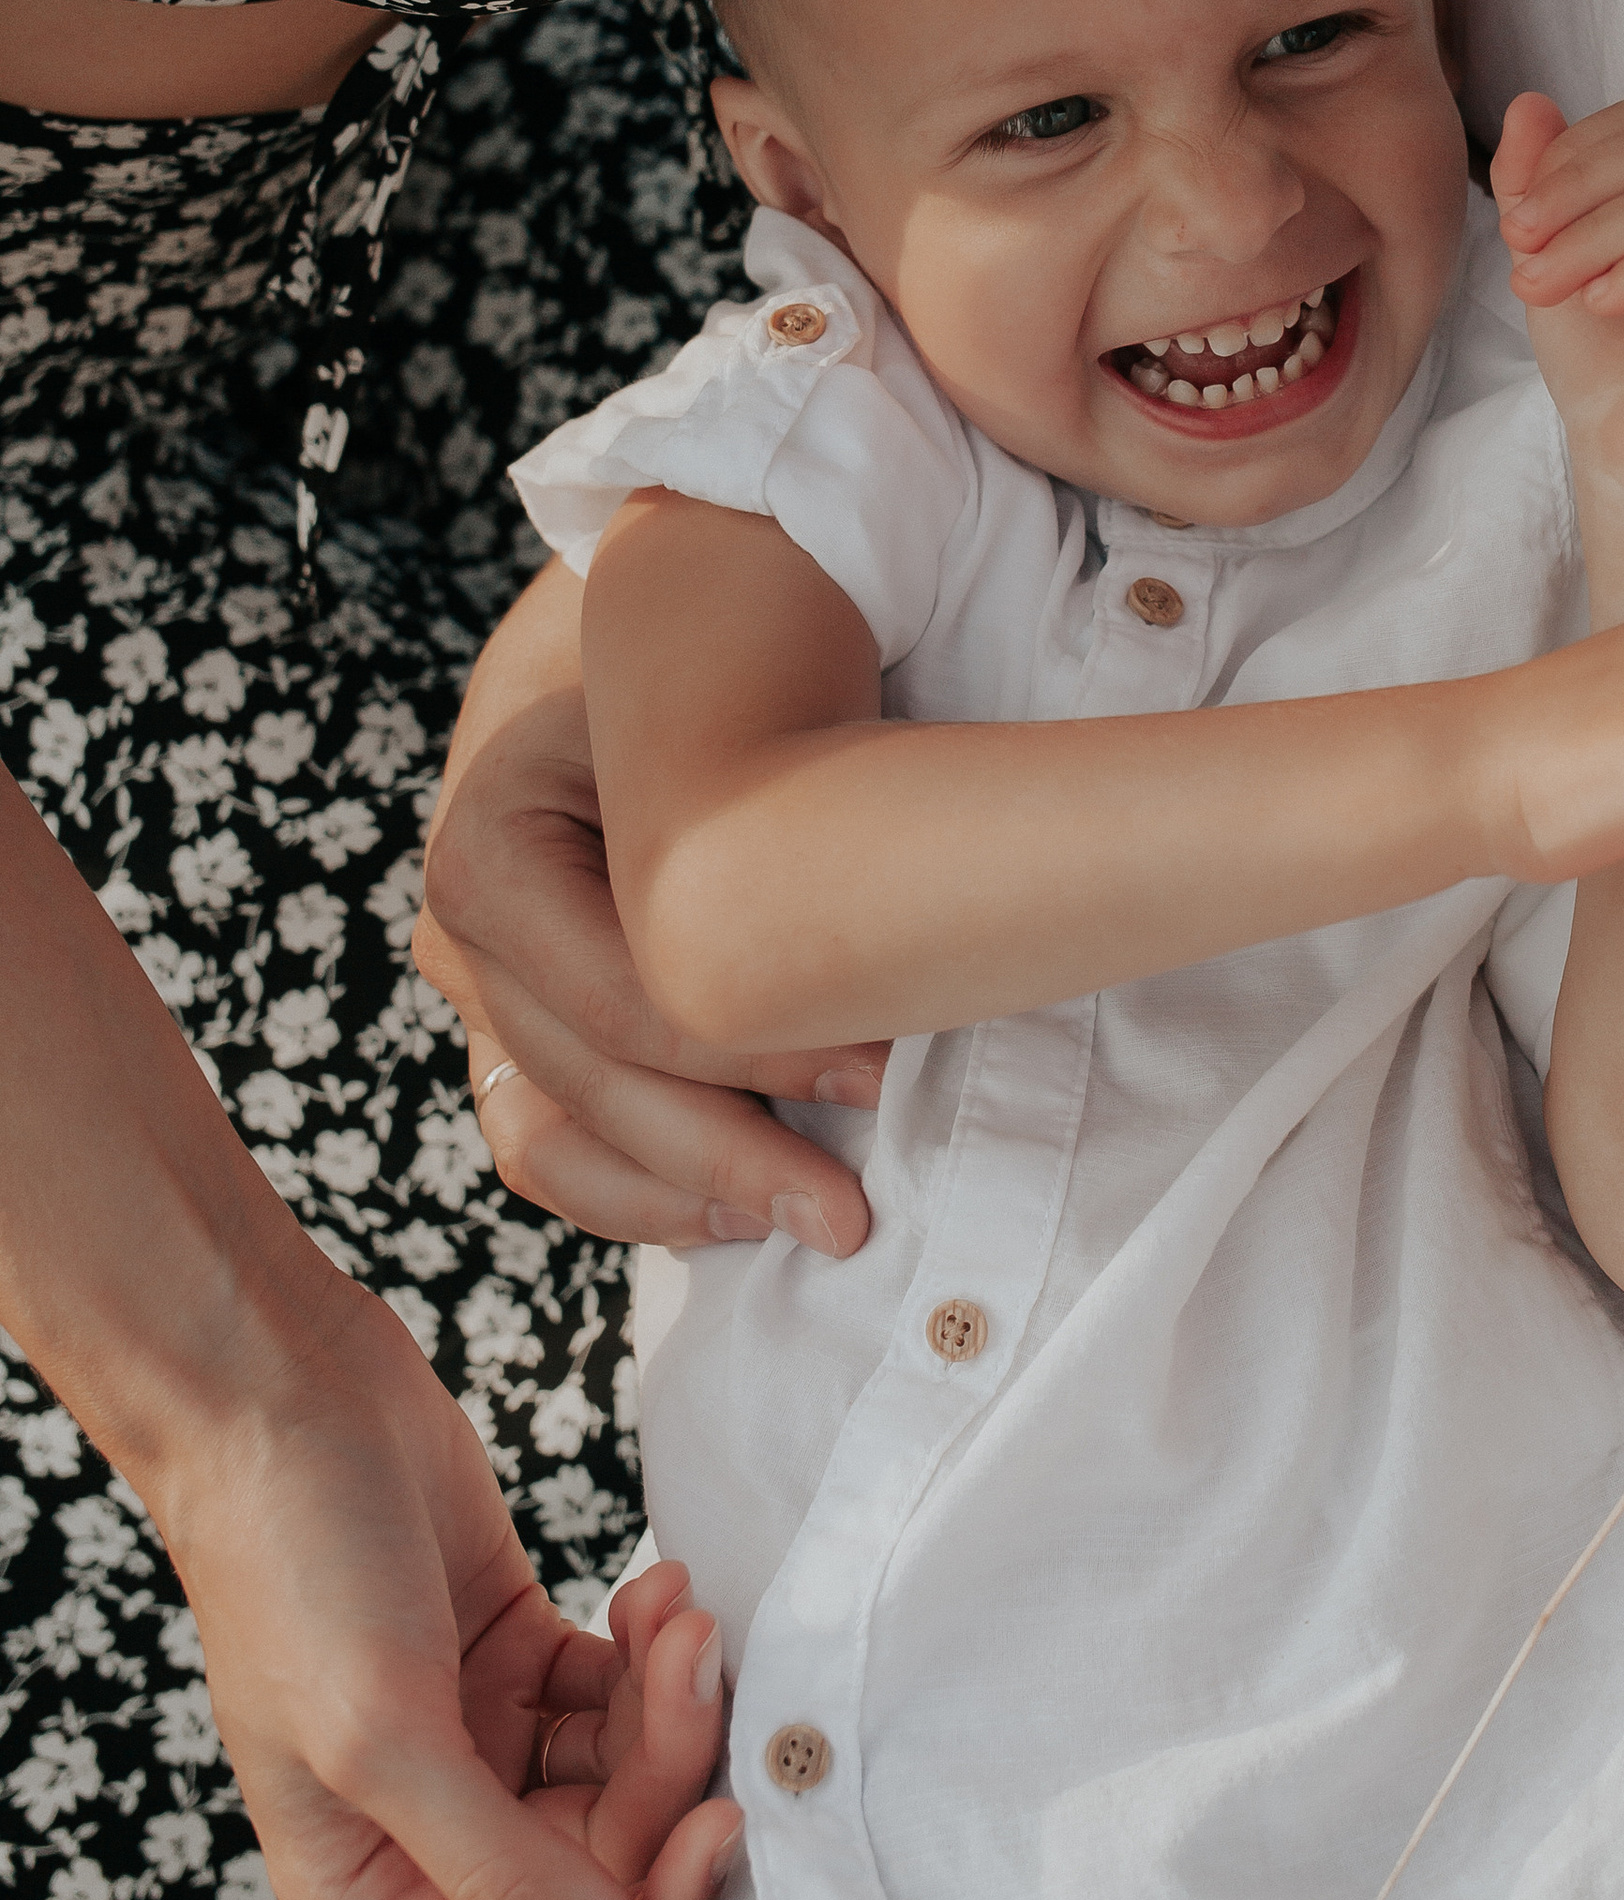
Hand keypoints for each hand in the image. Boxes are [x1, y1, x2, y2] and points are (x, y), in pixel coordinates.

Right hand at [154, 1277, 740, 1899]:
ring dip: (671, 1699)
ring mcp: (481, 1738)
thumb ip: (500, 1869)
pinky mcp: (519, 1654)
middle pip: (607, 1867)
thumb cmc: (295, 1565)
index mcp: (376, 1895)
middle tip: (694, 1663)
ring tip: (675, 1610)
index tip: (719, 1817)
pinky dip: (653, 1652)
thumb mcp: (382, 1735)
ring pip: (626, 1774)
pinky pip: (619, 1693)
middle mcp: (434, 1835)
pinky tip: (656, 1587)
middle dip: (668, 1771)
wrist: (283, 1397)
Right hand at [420, 678, 885, 1261]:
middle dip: (735, 1157)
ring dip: (685, 1201)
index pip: (624, 998)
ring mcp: (481, 999)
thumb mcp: (711, 722)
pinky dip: (646, 1197)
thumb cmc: (699, 690)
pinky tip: (748, 1218)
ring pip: (556, 1146)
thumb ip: (749, 818)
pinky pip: (554, 1152)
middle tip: (854, 1211)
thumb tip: (878, 951)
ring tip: (808, 1226)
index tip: (884, 1074)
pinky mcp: (511, 1043)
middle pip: (593, 1085)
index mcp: (491, 849)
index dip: (759, 1050)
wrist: (635, 673)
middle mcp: (464, 936)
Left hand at [1492, 94, 1623, 593]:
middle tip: (1519, 253)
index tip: (1516, 223)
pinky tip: (1603, 302)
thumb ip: (1538, 185)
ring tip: (1541, 287)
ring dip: (1596, 236)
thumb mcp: (1553, 262)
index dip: (1573, 157)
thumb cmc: (1607, 373)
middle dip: (1576, 196)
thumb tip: (1529, 101)